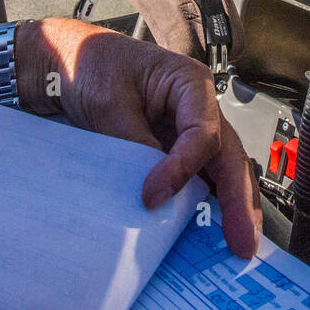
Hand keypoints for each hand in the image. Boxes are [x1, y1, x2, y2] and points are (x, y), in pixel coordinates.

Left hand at [17, 17, 261, 258]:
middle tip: (242, 242)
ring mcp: (188, 131)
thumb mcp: (109, 104)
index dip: (182, 169)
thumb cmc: (91, 66)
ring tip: (238, 245)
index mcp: (190, 84)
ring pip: (222, 171)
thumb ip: (135, 146)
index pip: (202, 134)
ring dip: (231, 207)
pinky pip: (198, 177)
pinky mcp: (174, 150)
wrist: (66, 64)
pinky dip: (206, 204)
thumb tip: (153, 192)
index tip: (152, 196)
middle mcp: (198, 109)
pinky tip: (209, 232)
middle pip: (229, 156)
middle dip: (239, 201)